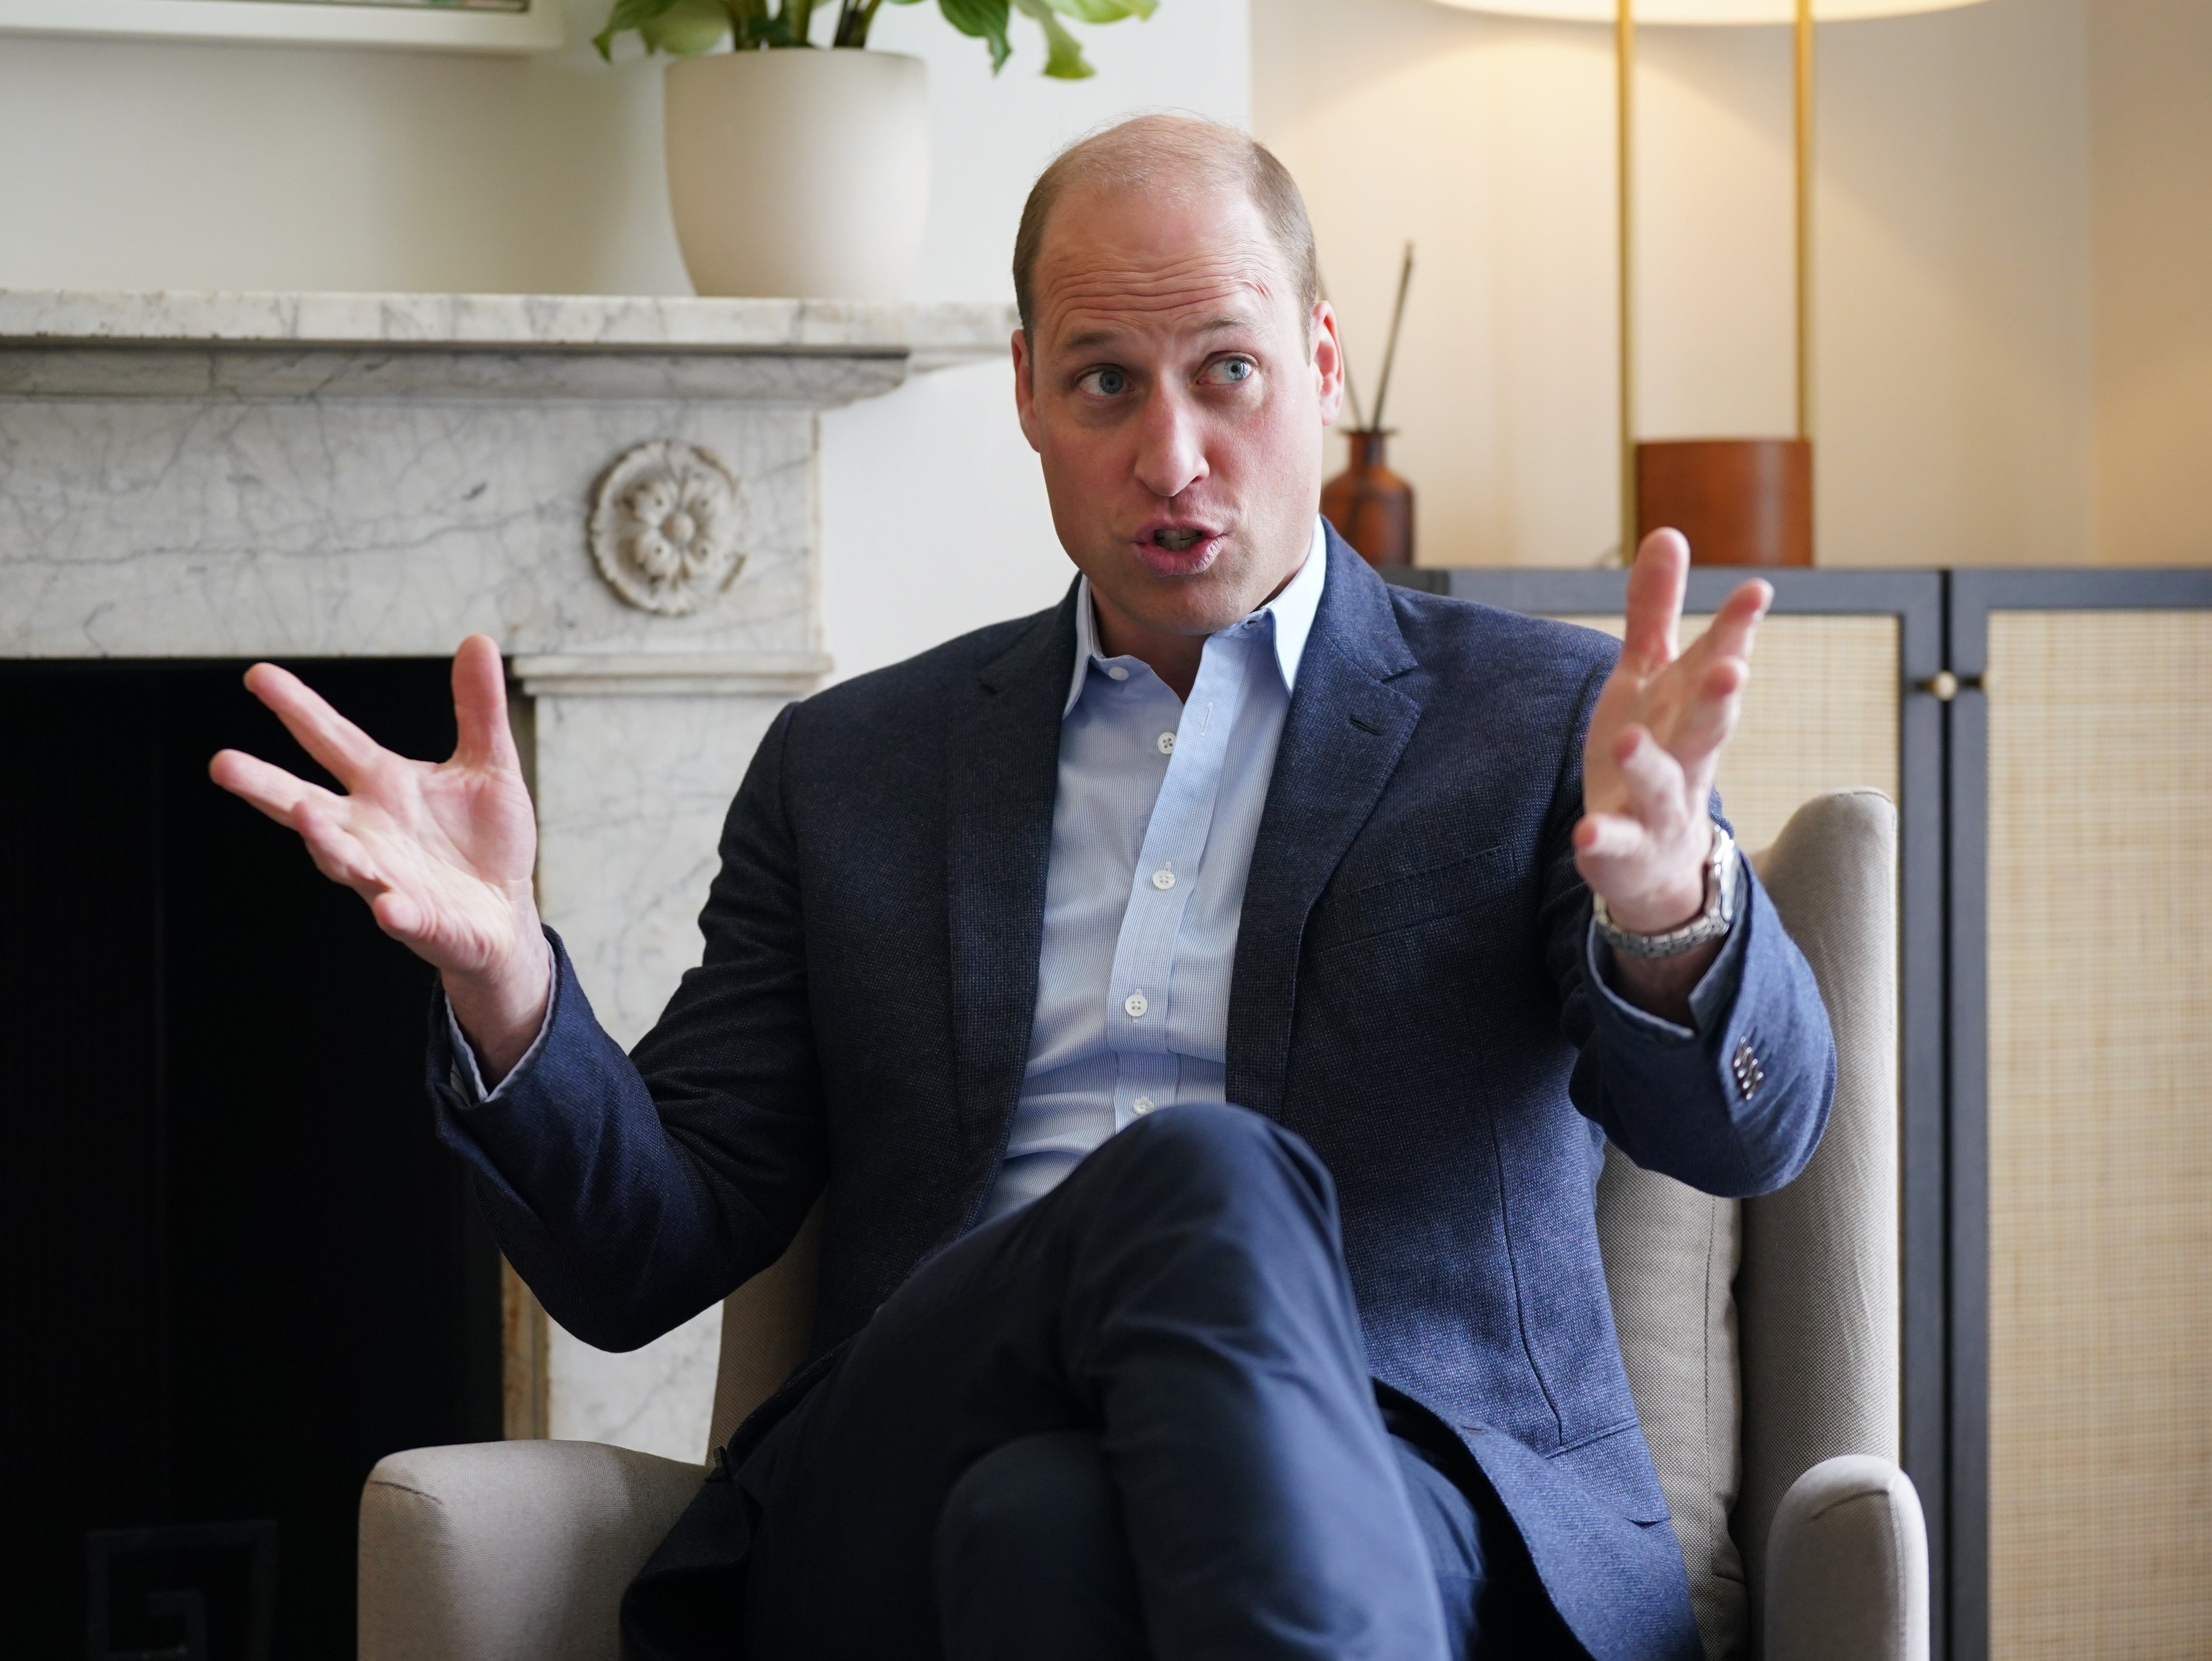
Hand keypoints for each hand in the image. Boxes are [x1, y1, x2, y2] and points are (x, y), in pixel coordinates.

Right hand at [209, 635, 550, 1077]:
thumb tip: (478, 640)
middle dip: (266, 786)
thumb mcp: (491, 765)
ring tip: (308, 817)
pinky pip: (402, 916)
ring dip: (325, 843)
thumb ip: (478, 709)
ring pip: (344, 861)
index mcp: (384, 788)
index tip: (259, 675)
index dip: (297, 708)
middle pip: (307, 806)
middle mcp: (371, 832)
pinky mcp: (420, 921)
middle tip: (223, 764)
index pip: (332, 740)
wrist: (505, 912)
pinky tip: (390, 907)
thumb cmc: (486, 841)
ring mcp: (388, 878)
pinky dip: (394, 912)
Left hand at [1577, 528, 1768, 942]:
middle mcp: (1685, 756)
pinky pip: (1614, 844)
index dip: (1736, 629)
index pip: (1718, 662)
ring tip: (1628, 741)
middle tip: (1731, 668)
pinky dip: (1603, 839)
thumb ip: (1655, 612)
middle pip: (1708, 725)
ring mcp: (1658, 806)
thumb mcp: (1648, 678)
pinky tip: (1585, 833)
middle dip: (1719, 698)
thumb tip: (1668, 532)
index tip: (1756, 590)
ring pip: (1662, 784)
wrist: (1655, 861)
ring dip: (1647, 763)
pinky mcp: (1624, 848)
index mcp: (1688, 709)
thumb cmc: (1654, 750)